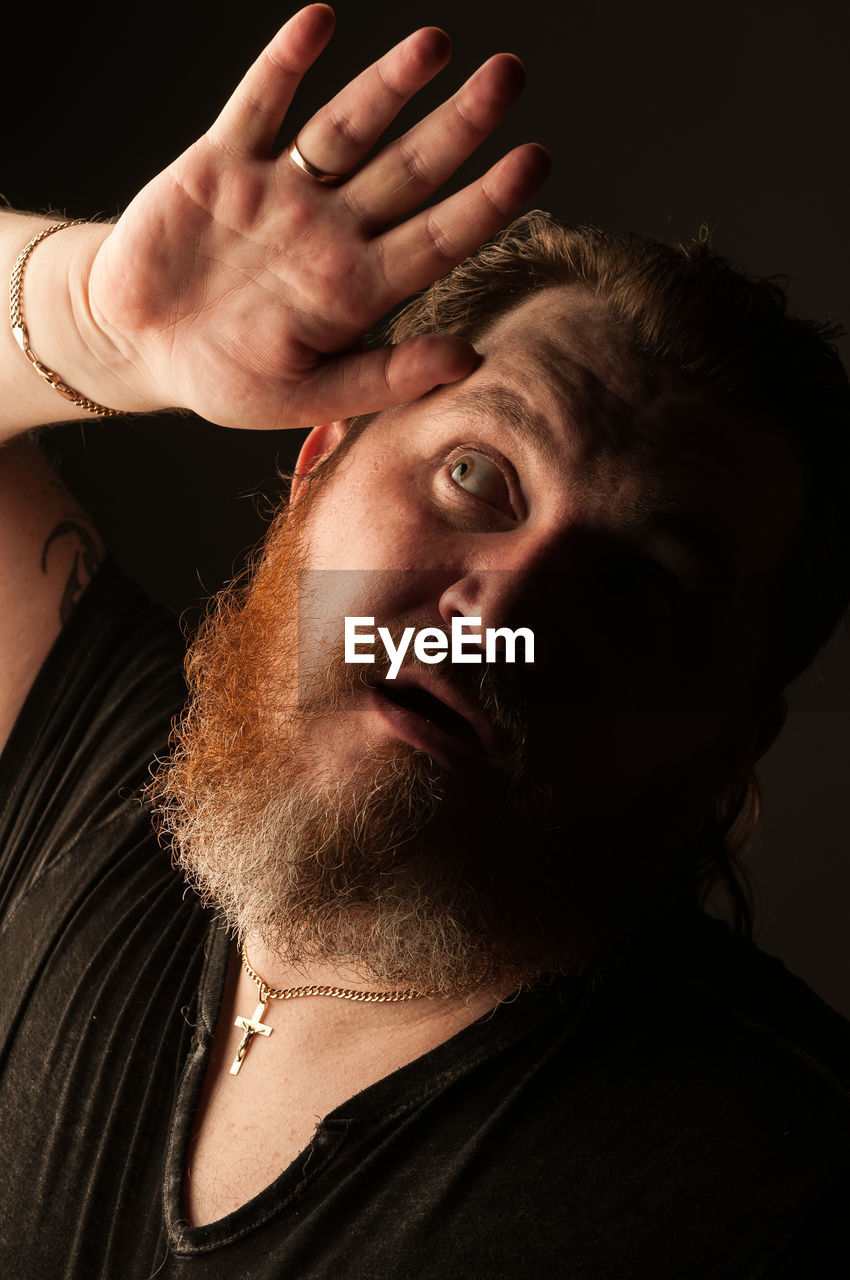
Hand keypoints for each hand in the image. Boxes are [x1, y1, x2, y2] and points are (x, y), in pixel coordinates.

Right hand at [85, 4, 549, 429]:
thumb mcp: (304, 398)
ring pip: (345, 128)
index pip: (437, 237)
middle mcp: (329, 230)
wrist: (138, 345)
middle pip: (407, 168)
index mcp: (356, 288)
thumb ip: (384, 379)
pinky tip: (319, 23)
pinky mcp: (221, 164)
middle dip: (459, 124)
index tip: (535, 162)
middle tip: (509, 76)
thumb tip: (469, 360)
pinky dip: (284, 64)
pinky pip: (259, 103)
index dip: (487, 201)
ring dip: (387, 84)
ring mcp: (279, 191)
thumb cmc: (226, 379)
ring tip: (435, 45)